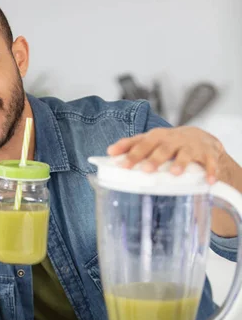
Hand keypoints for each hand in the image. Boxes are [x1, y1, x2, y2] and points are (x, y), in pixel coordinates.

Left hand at [107, 126, 224, 183]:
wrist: (200, 138)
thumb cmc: (168, 144)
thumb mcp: (150, 144)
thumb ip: (132, 149)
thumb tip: (108, 156)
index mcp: (154, 138)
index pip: (138, 141)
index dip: (126, 148)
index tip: (112, 155)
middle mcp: (171, 140)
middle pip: (160, 147)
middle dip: (152, 158)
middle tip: (145, 169)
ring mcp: (189, 146)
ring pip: (184, 154)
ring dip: (180, 163)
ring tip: (175, 173)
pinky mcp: (207, 154)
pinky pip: (210, 163)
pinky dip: (210, 172)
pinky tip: (209, 181)